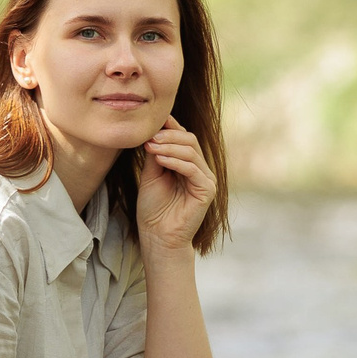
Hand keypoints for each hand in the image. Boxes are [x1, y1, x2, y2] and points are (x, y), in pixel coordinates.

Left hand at [137, 118, 215, 249]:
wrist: (157, 235)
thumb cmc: (153, 208)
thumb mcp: (151, 174)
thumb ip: (156, 154)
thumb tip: (154, 131)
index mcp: (188, 164)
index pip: (183, 137)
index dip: (170, 126)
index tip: (151, 121)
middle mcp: (200, 170)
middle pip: (189, 140)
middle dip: (168, 135)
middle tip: (149, 137)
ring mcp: (206, 180)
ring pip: (191, 152)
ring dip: (169, 146)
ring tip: (151, 147)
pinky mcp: (207, 190)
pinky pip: (193, 169)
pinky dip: (175, 161)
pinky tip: (160, 159)